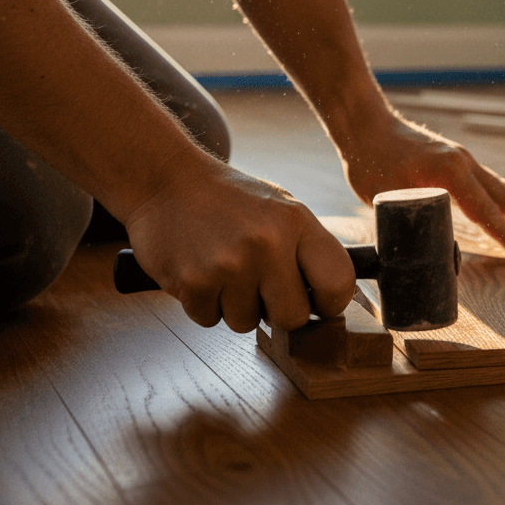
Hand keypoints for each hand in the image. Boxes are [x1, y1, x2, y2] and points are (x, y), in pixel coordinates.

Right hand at [123, 157, 354, 332]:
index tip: (320, 306)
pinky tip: (201, 270)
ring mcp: (230, 264)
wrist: (166, 181)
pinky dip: (205, 304)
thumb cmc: (229, 200)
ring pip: (247, 323)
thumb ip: (307, 249)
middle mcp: (267, 243)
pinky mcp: (193, 282)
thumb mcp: (281, 209)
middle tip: (261, 287)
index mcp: (296, 222)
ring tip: (225, 269)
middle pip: (293, 317)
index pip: (338, 281)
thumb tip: (333, 299)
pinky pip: (210, 320)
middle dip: (277, 311)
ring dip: (236, 306)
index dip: (331, 304)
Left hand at [339, 110, 504, 255]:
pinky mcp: (454, 159)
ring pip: (499, 189)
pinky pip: (487, 183)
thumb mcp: (386, 198)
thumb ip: (412, 225)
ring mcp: (461, 158)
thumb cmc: (370, 160)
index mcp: (450, 171)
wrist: (364, 125)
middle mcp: (463, 162)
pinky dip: (502, 201)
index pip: (488, 210)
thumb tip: (432, 257)